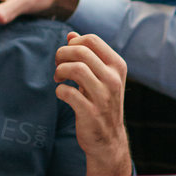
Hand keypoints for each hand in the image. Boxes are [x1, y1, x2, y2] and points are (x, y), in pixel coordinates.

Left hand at [56, 32, 130, 175]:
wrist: (108, 140)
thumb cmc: (101, 102)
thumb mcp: (100, 76)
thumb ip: (87, 55)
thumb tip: (71, 35)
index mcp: (117, 66)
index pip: (92, 40)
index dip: (73, 43)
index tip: (67, 55)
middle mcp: (113, 79)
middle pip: (81, 51)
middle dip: (62, 54)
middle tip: (58, 66)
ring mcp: (104, 96)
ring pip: (76, 68)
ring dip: (60, 70)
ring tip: (59, 79)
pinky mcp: (91, 113)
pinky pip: (68, 93)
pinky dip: (59, 91)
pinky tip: (62, 94)